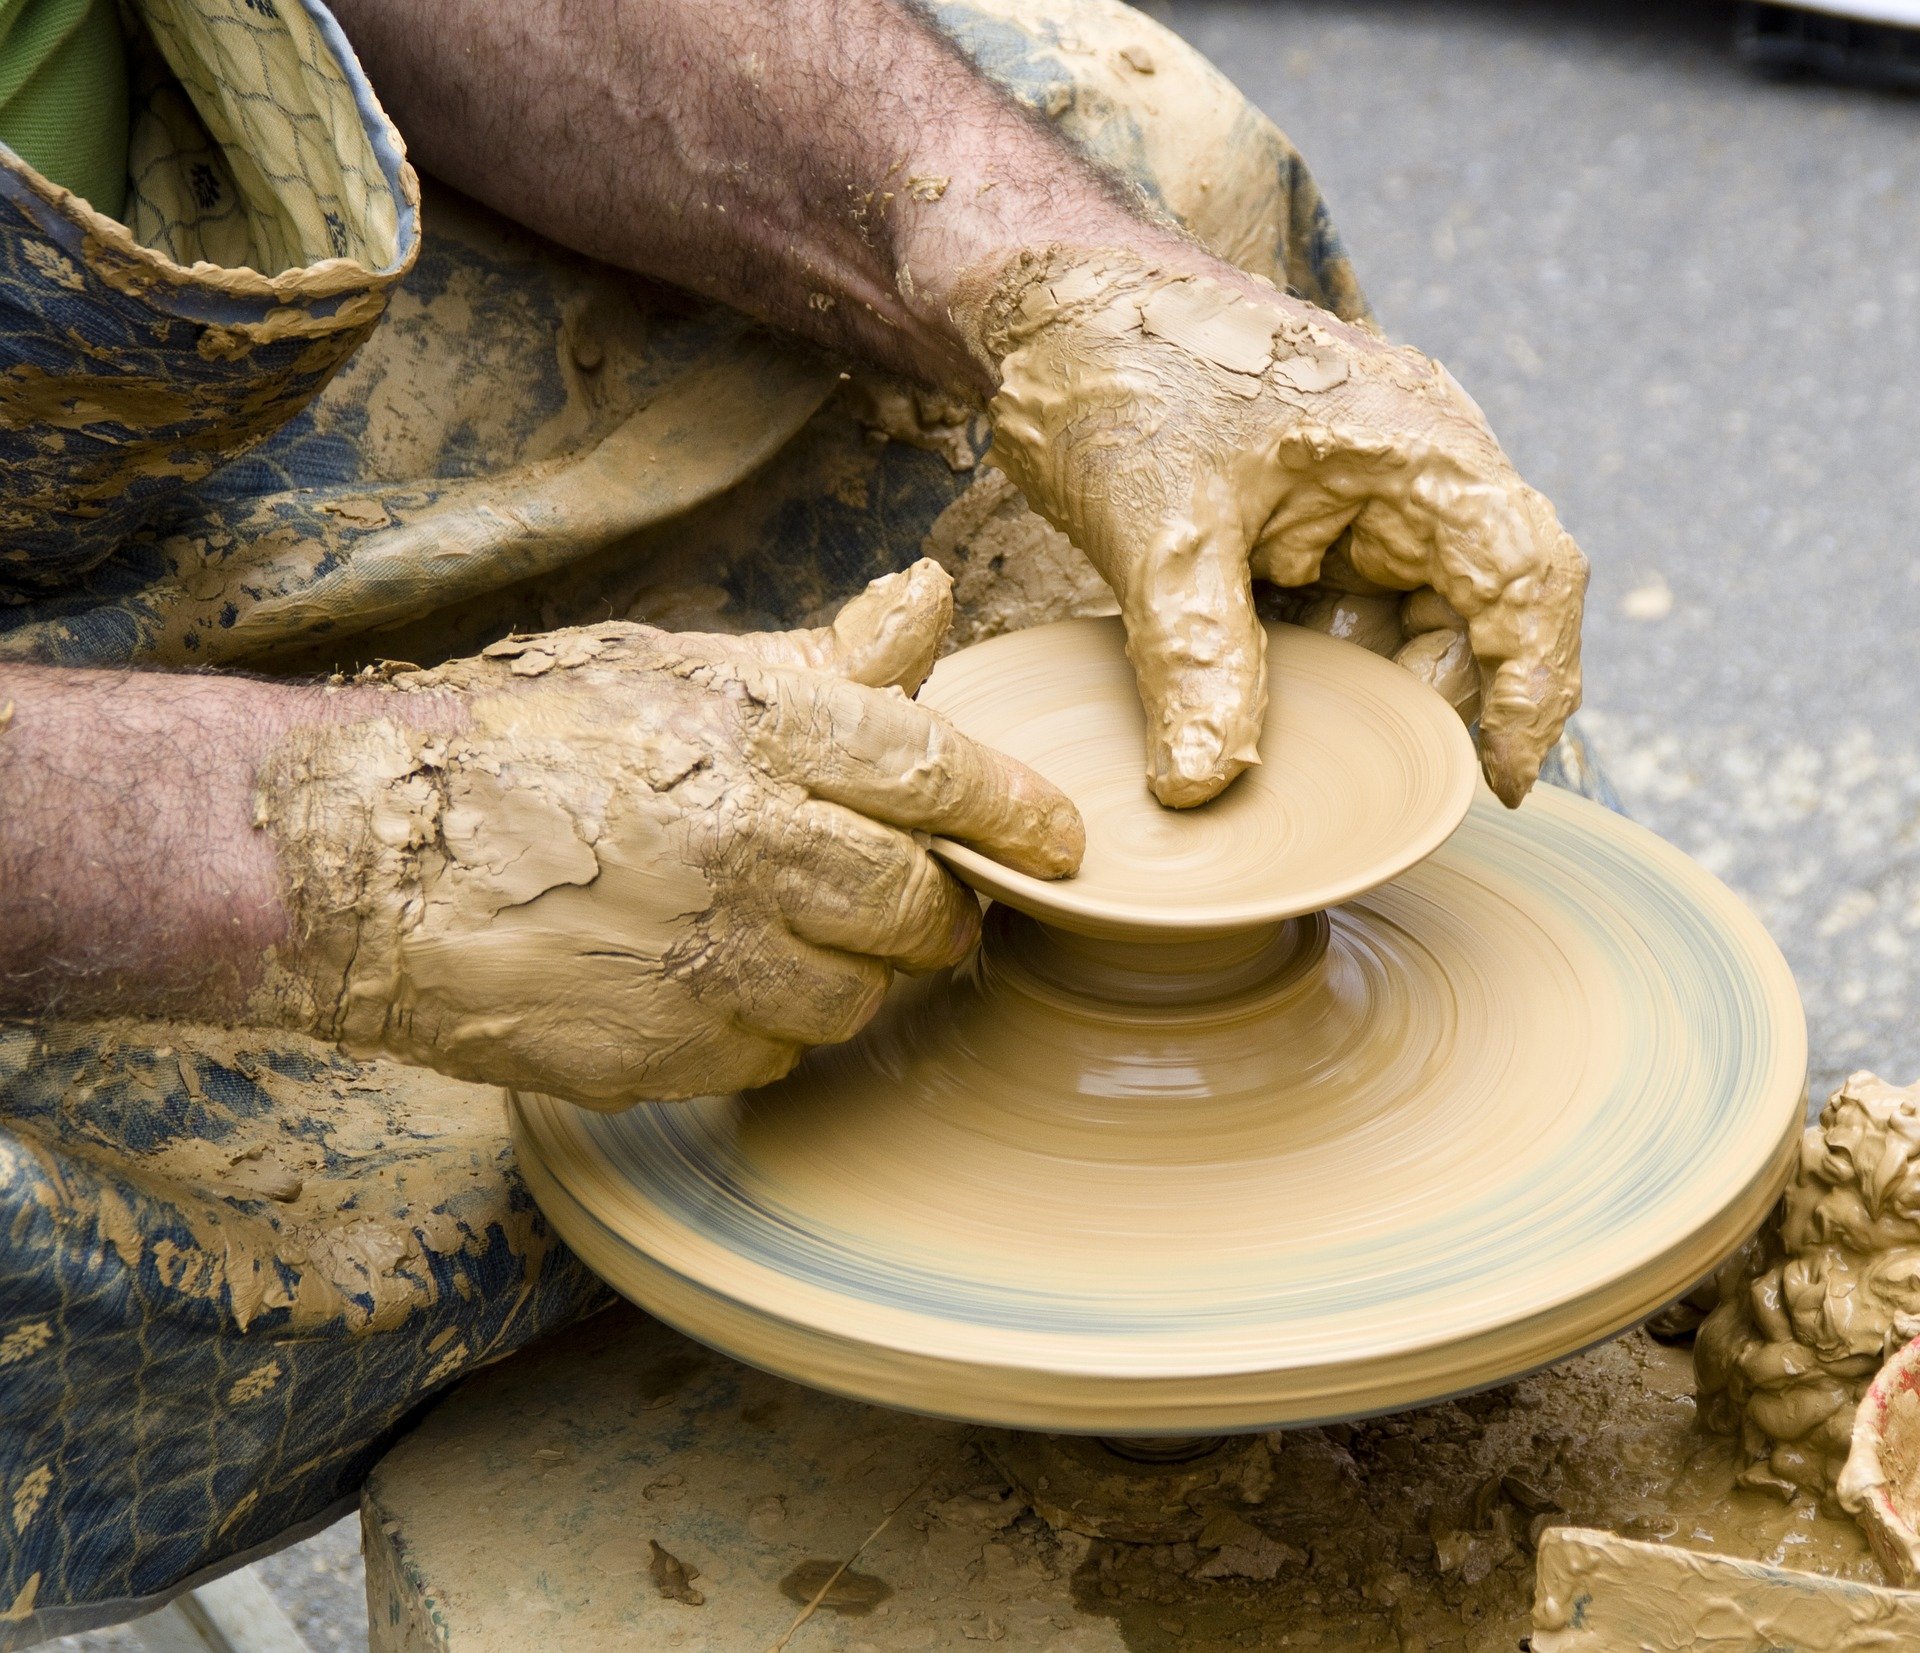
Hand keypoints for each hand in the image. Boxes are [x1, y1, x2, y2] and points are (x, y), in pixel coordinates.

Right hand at [257, 562, 1081, 1106]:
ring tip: (780, 933)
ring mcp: (711, 964)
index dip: (1020, 815)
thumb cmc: (523, 744)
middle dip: (939, 915)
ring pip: (858, 1000)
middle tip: (917, 903)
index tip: (1062, 846)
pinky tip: (706, 982)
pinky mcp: (666, 1055)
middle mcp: (754, 849)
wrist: (363, 856)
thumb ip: (824, 659)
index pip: (943, 778)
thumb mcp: (674, 670)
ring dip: (847, 975)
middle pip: (920, 910)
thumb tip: (931, 599)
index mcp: (765, 736)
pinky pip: (775, 1060)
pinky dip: (765, 1030)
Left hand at [966, 247, 1587, 807]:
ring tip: (1297, 734)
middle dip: (1426, 697)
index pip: (1529, 575)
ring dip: (1366, 683)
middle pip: (1478, 610)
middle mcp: (1415, 463)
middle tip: (1356, 770)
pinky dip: (1319, 658)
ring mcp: (1366, 486)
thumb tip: (1205, 783)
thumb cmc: (1118, 370)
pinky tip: (1263, 695)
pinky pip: (1347, 602)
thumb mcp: (1159, 525)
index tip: (1505, 780)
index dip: (1534, 687)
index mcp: (1416, 443)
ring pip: (1409, 615)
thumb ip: (1195, 655)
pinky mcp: (1314, 510)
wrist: (1047, 304)